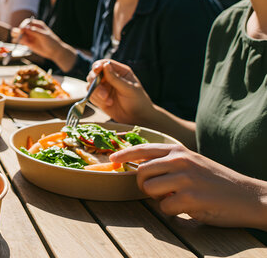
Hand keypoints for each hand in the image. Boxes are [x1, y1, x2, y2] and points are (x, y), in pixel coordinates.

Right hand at [18, 18, 62, 57]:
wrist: (54, 52)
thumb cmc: (51, 42)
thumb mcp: (44, 36)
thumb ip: (35, 31)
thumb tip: (25, 27)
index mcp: (37, 25)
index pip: (27, 22)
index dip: (23, 25)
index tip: (21, 30)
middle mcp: (32, 30)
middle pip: (21, 28)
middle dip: (18, 31)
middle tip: (17, 35)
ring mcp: (30, 36)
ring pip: (19, 34)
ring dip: (16, 37)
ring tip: (19, 40)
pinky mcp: (28, 43)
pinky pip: (20, 41)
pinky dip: (19, 42)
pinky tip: (22, 44)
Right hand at [87, 60, 155, 124]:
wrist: (137, 117)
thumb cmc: (138, 101)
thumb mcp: (128, 88)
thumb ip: (115, 78)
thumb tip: (105, 65)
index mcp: (120, 71)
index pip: (105, 63)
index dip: (98, 66)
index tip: (96, 70)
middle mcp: (110, 77)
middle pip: (94, 73)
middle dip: (95, 82)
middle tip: (103, 93)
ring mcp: (104, 88)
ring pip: (91, 85)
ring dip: (97, 93)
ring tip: (108, 101)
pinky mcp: (100, 98)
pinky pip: (91, 95)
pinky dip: (97, 100)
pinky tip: (108, 104)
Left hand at [110, 144, 266, 229]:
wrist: (249, 196)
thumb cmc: (217, 181)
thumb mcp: (192, 162)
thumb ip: (169, 162)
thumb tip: (140, 168)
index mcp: (179, 151)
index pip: (143, 148)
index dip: (124, 155)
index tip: (112, 160)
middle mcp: (180, 161)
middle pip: (141, 172)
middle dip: (144, 185)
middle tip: (160, 192)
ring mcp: (184, 179)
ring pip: (148, 189)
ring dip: (158, 199)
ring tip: (176, 198)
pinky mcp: (189, 198)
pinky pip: (164, 207)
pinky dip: (173, 212)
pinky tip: (188, 207)